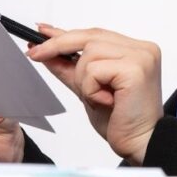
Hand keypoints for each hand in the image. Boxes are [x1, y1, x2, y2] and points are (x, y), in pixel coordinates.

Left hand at [27, 25, 163, 164]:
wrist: (141, 145)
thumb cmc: (121, 121)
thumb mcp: (88, 90)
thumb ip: (70, 69)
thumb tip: (46, 52)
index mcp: (135, 50)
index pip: (95, 34)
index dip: (66, 34)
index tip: (43, 31)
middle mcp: (142, 49)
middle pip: (90, 36)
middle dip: (58, 45)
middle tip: (35, 54)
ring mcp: (141, 56)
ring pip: (89, 53)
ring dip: (83, 80)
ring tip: (100, 98)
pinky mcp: (135, 68)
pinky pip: (95, 70)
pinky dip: (91, 89)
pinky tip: (107, 101)